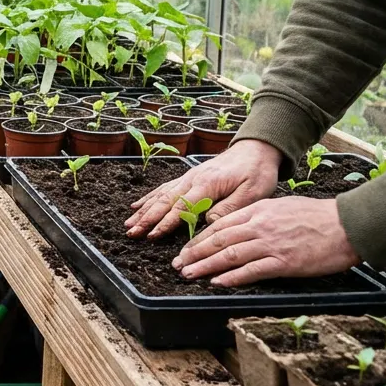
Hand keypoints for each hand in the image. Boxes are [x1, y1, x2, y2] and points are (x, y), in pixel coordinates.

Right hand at [125, 140, 281, 238]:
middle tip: (131, 233)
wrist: (256, 149)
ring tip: (128, 224)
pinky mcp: (188, 177)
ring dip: (143, 210)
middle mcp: (192, 180)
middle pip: (164, 201)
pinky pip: (164, 188)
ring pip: (160, 195)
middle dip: (146, 218)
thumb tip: (207, 222)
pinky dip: (149, 198)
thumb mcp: (253, 192)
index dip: (165, 223)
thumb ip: (229, 207)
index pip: (182, 207)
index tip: (152, 236)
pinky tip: (137, 206)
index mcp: (207, 184)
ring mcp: (188, 177)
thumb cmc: (256, 172)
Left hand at [171, 196, 358, 285]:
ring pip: (229, 255)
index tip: (185, 249)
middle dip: (194, 253)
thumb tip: (237, 226)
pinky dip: (231, 277)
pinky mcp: (283, 262)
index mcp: (257, 211)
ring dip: (205, 266)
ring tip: (189, 274)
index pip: (219, 225)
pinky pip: (251, 270)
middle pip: (218, 240)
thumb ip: (257, 215)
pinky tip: (217, 283)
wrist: (346, 225)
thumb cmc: (316, 216)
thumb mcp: (280, 207)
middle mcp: (259, 226)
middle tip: (178, 264)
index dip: (199, 239)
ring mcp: (270, 244)